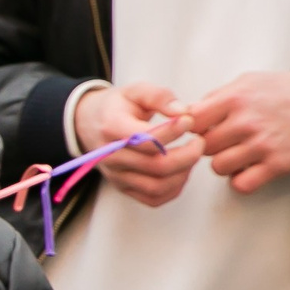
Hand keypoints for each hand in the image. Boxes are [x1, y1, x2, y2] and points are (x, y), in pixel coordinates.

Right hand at [74, 82, 201, 207]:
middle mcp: (110, 157)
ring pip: (157, 186)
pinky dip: (174, 189)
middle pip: (156, 167)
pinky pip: (153, 199)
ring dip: (183, 173)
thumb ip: (159, 97)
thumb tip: (184, 111)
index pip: (146, 139)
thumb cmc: (117, 107)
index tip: (189, 119)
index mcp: (111, 128)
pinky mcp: (123, 188)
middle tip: (199, 142)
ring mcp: (116, 176)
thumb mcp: (134, 91)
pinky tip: (181, 171)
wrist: (90, 124)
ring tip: (190, 156)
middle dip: (188, 156)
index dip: (174, 131)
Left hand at [187, 70, 289, 193]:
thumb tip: (185, 114)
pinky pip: (242, 184)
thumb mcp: (244, 82)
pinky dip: (241, 180)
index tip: (202, 128)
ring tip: (236, 153)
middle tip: (224, 140)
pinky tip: (247, 168)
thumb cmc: (277, 92)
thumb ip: (214, 98)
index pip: (192, 122)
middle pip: (204, 146)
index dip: (193, 127)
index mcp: (234, 99)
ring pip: (218, 167)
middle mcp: (247, 123)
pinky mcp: (278, 164)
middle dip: (210, 145)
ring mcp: (263, 145)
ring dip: (224, 162)